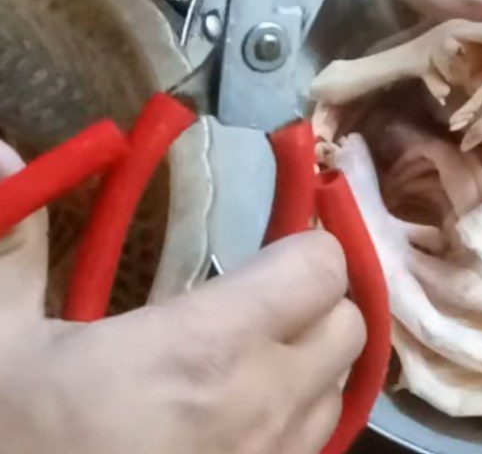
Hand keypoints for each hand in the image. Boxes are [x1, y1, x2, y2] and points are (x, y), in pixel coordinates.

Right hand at [0, 142, 364, 453]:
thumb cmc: (14, 440)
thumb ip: (13, 245)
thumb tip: (4, 154)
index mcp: (206, 352)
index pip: (322, 269)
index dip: (309, 241)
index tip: (280, 234)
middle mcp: (261, 410)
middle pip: (350, 325)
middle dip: (320, 297)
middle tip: (269, 289)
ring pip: (341, 390)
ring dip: (315, 358)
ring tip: (259, 348)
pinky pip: (314, 446)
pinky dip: (300, 415)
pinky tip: (244, 411)